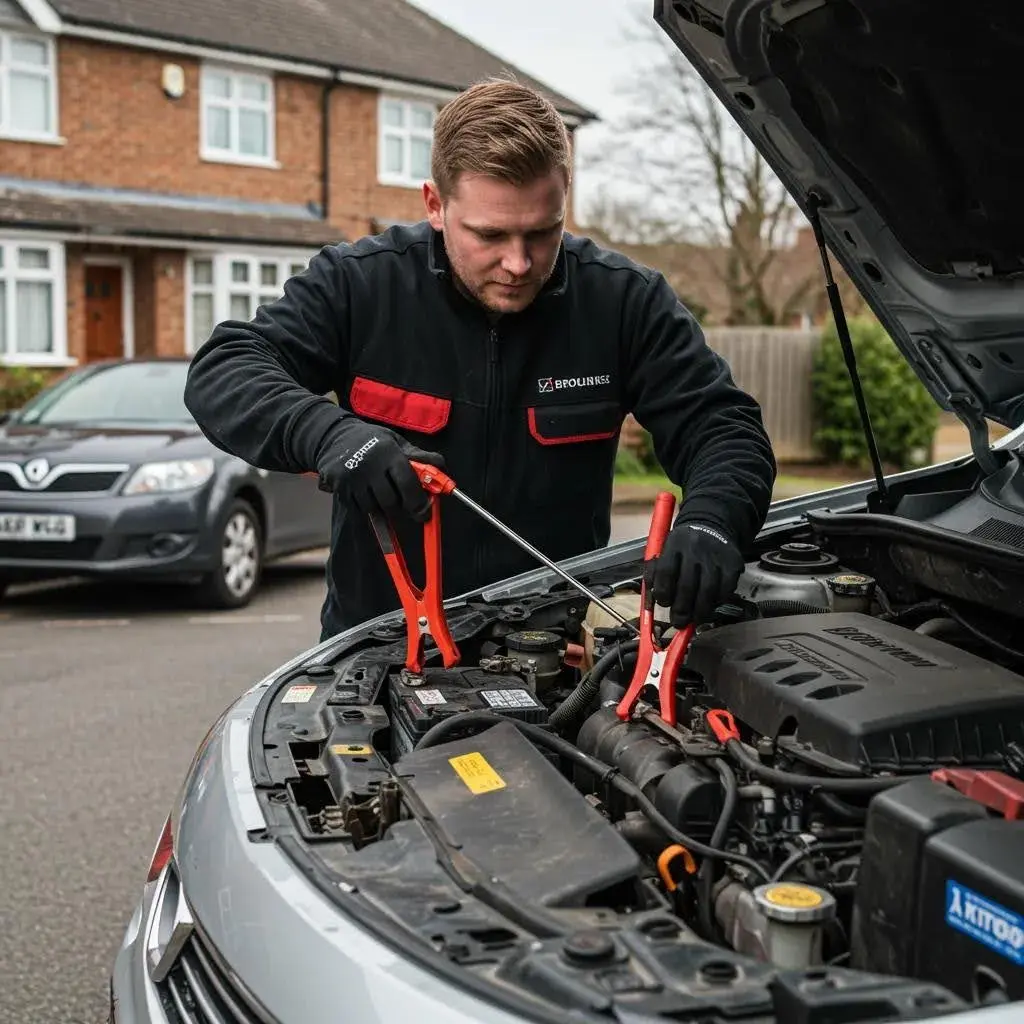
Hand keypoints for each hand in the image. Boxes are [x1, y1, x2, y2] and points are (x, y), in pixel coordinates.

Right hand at [315, 421, 444, 522]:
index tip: (424, 512)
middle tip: (406, 507)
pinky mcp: (339, 487)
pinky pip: (358, 510)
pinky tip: (367, 495)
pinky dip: (366, 509)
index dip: (418, 501)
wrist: (333, 436)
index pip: (407, 483)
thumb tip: (442, 467)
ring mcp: (352, 478)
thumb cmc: (372, 440)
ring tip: (382, 494)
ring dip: (383, 508)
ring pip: (375, 508)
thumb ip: (419, 456)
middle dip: (401, 508)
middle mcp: (370, 466)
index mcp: (388, 453)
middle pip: (391, 502)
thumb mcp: (396, 442)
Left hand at [651, 521, 744, 625]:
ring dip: (701, 610)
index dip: (663, 594)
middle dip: (681, 610)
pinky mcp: (733, 562)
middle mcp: (695, 549)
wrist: (711, 525)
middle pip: (687, 586)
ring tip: (695, 620)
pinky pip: (726, 589)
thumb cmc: (683, 545)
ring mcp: (716, 556)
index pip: (666, 573)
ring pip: (708, 590)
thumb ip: (655, 573)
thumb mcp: (665, 550)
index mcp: (674, 544)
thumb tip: (653, 600)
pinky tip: (711, 605)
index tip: (664, 604)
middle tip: (679, 622)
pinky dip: (718, 602)